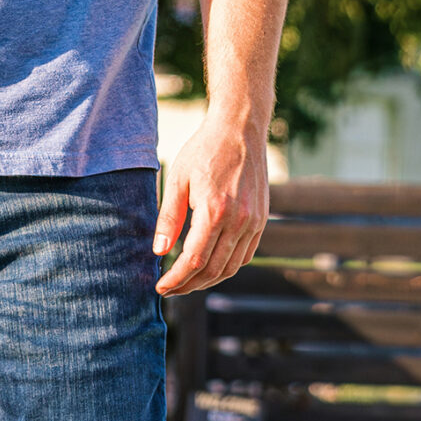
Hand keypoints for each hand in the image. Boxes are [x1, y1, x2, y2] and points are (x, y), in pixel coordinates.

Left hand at [154, 109, 269, 296]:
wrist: (240, 129)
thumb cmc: (204, 150)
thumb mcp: (177, 179)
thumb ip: (168, 218)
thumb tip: (159, 252)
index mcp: (215, 210)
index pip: (194, 260)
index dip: (176, 279)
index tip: (161, 287)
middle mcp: (239, 220)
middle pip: (213, 269)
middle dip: (189, 285)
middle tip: (170, 290)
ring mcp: (254, 222)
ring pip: (231, 267)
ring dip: (208, 281)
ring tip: (187, 283)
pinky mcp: (261, 220)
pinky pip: (246, 255)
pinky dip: (228, 267)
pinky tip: (210, 267)